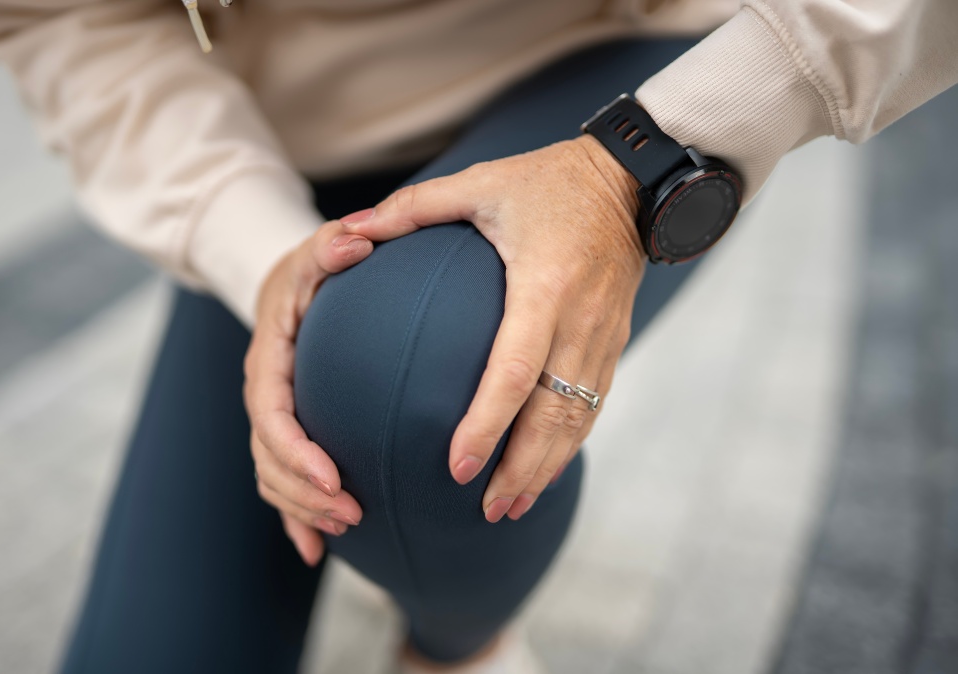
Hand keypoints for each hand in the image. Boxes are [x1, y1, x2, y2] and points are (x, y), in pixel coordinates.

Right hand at [244, 221, 372, 565]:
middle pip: (269, 458)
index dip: (297, 452)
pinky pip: (279, 483)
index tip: (333, 477)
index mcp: (268, 359)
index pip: (271, 414)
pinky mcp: (284, 434)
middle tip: (354, 513)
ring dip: (304, 509)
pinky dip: (294, 519)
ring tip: (349, 526)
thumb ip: (334, 244)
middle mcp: (263, 394)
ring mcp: (271, 417)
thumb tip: (359, 238)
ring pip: (272, 477)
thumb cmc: (311, 269)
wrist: (289, 285)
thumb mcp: (319, 248)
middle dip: (306, 493)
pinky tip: (317, 550)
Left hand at [341, 135, 643, 521]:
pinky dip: (569, 444)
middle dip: (521, 469)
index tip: (457, 467)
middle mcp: (581, 319)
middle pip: (554, 415)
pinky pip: (593, 404)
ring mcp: (604, 335)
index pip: (515, 371)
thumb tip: (351, 229)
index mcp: (544, 285)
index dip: (487, 424)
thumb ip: (414, 208)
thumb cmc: (548, 180)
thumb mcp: (481, 183)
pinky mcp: (614, 341)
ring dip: (547, 468)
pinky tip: (544, 470)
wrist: (628, 182)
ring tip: (512, 507)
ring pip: (579, 419)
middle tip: (487, 511)